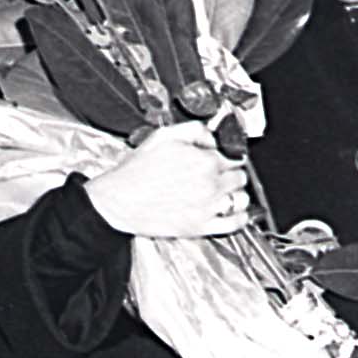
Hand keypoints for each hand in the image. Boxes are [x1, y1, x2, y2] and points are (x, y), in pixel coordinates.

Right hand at [85, 121, 250, 237]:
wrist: (116, 200)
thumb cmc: (136, 171)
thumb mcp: (163, 136)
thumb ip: (195, 130)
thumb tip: (213, 136)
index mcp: (204, 160)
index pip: (234, 157)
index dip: (226, 158)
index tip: (220, 161)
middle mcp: (210, 184)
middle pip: (240, 177)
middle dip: (230, 175)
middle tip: (218, 176)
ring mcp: (207, 207)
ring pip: (241, 199)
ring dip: (236, 195)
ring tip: (224, 193)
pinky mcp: (201, 227)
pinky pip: (235, 223)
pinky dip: (239, 217)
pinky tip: (232, 212)